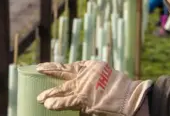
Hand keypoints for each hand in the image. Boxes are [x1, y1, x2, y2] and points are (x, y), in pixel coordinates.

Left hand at [36, 60, 151, 115]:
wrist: (130, 98)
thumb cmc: (123, 90)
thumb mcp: (109, 77)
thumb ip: (96, 79)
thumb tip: (86, 88)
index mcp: (94, 66)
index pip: (74, 65)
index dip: (61, 66)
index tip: (50, 66)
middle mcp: (87, 74)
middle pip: (65, 71)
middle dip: (51, 71)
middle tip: (40, 69)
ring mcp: (84, 86)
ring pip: (63, 88)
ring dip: (50, 93)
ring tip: (41, 98)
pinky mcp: (83, 98)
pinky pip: (67, 101)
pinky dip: (57, 103)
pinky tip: (48, 104)